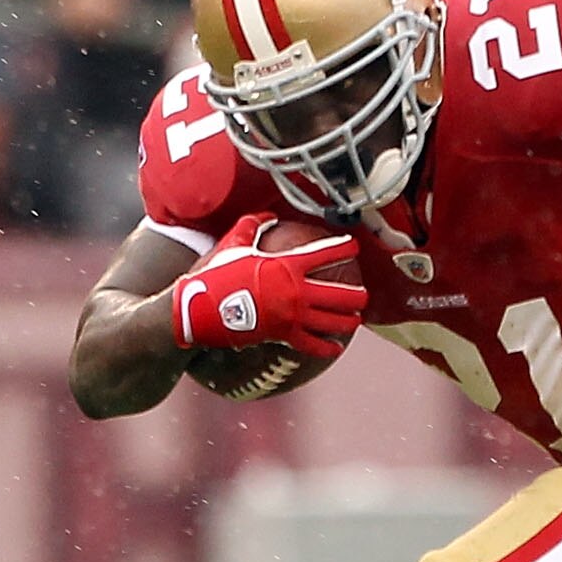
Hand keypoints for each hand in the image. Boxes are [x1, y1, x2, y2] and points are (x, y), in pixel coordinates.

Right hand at [170, 217, 364, 356]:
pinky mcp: (284, 335)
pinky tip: (337, 347)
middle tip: (363, 293)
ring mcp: (293, 316)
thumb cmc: (215, 274)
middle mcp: (297, 292)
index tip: (354, 246)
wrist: (198, 307)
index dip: (345, 248)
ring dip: (349, 320)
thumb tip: (268, 215)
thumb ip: (253, 225)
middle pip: (342, 295)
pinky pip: (313, 345)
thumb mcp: (232, 243)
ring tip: (356, 318)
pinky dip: (328, 347)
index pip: (326, 253)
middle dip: (358, 294)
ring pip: (335, 321)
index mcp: (288, 266)